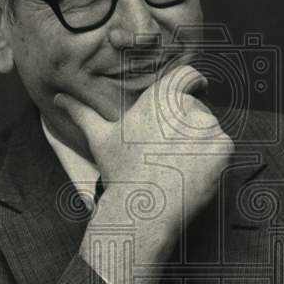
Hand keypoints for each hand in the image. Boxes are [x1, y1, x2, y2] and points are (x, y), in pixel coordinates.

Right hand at [55, 64, 233, 283]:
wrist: (143, 207)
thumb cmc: (120, 171)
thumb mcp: (99, 138)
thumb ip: (82, 112)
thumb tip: (59, 97)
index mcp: (162, 96)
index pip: (189, 76)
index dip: (194, 83)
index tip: (196, 90)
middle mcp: (187, 105)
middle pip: (198, 110)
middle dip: (188, 127)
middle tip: (171, 153)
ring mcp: (208, 126)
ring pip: (210, 130)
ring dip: (201, 144)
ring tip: (179, 166)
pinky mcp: (224, 147)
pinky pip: (224, 149)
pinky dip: (214, 160)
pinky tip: (193, 173)